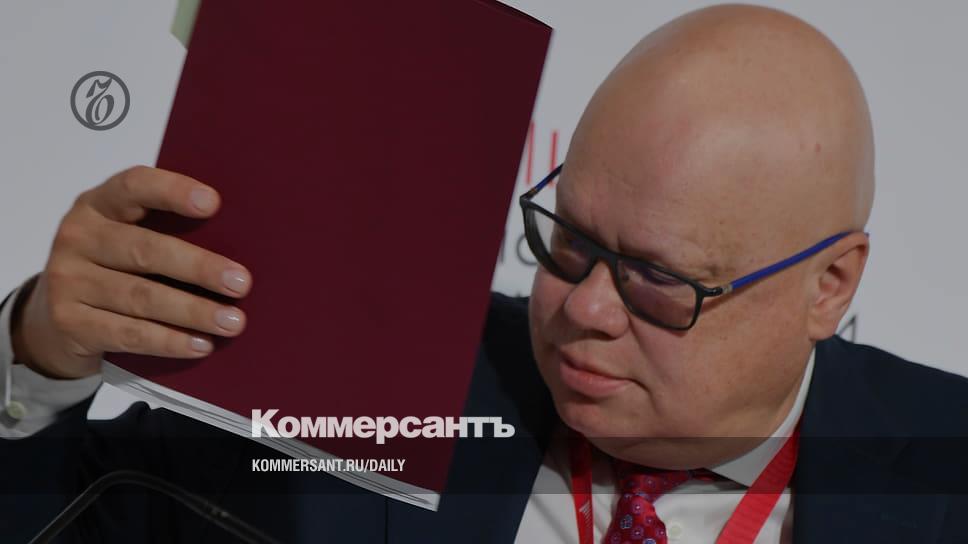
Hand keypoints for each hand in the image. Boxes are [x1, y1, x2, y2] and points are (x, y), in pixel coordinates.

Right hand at [10, 165, 250, 378]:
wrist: (58, 318)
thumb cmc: (115, 267)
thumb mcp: (129, 236)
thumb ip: (167, 229)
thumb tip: (239, 242)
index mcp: (98, 204)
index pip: (134, 186)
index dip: (173, 191)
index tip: (213, 203)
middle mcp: (78, 237)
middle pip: (145, 250)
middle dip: (199, 267)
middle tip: (241, 283)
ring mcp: (68, 281)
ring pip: (141, 297)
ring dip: (193, 312)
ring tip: (232, 322)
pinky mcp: (70, 323)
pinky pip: (129, 334)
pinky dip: (170, 340)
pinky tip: (201, 345)